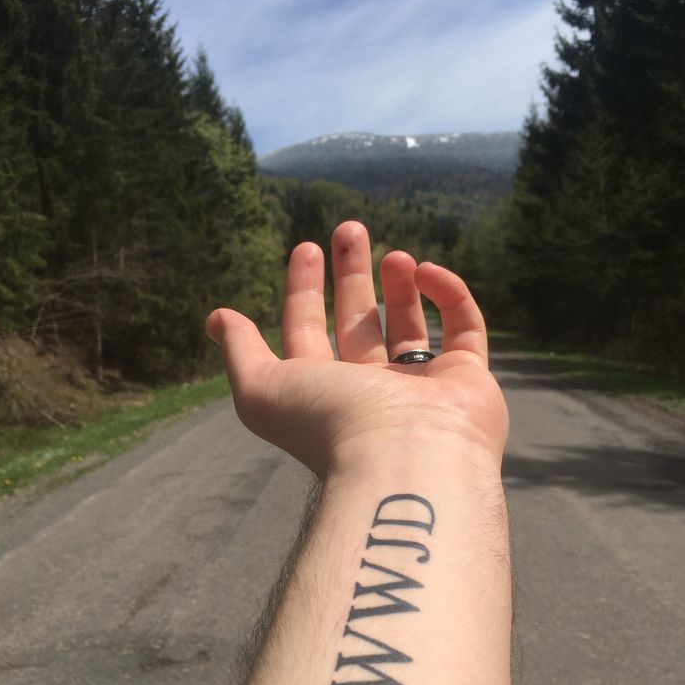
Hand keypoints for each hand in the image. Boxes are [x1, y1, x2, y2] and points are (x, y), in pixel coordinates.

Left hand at [205, 222, 508, 477]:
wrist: (404, 455)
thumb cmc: (330, 421)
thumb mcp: (263, 388)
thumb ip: (241, 351)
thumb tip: (217, 318)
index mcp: (323, 393)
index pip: (308, 332)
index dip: (303, 290)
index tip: (305, 247)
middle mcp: (371, 391)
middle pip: (358, 322)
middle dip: (351, 275)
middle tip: (349, 228)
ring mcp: (421, 387)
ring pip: (408, 325)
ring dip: (398, 284)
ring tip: (393, 253)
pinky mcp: (468, 379)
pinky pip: (463, 328)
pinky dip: (448, 294)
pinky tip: (426, 270)